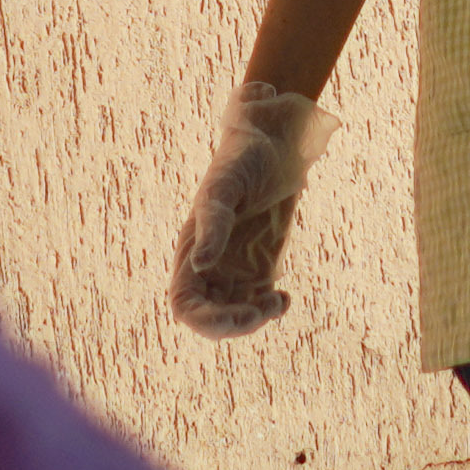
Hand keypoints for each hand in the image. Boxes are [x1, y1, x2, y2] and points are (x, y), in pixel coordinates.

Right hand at [177, 82, 317, 333]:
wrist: (275, 143)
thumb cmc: (243, 157)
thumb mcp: (226, 186)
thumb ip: (212, 223)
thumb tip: (200, 264)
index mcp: (192, 250)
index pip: (185, 304)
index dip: (206, 320)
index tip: (240, 313)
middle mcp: (209, 266)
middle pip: (208, 318)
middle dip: (232, 325)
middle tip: (261, 312)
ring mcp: (234, 269)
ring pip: (233, 315)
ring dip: (253, 319)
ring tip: (277, 301)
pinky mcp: (259, 267)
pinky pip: (256, 302)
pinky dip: (269, 309)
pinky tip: (284, 297)